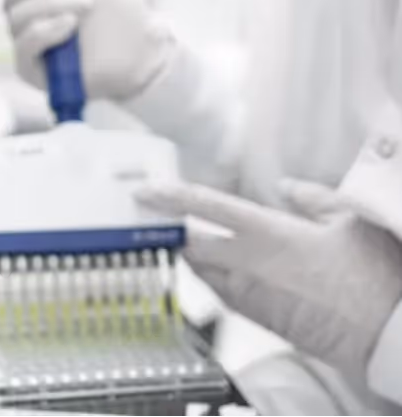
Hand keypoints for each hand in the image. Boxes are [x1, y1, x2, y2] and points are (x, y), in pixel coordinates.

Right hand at [3, 0, 174, 101]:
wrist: (142, 47)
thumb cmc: (117, 8)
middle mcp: (23, 14)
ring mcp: (24, 42)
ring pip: (16, 15)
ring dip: (54, 3)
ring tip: (86, 6)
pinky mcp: (30, 68)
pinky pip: (23, 44)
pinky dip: (46, 29)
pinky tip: (71, 25)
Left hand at [138, 180, 401, 381]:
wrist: (391, 334)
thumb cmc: (374, 276)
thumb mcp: (348, 221)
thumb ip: (313, 199)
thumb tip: (289, 187)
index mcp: (268, 233)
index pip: (206, 207)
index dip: (170, 197)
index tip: (144, 192)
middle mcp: (252, 265)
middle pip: (192, 248)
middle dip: (171, 234)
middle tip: (156, 220)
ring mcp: (255, 298)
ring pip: (206, 276)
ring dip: (193, 259)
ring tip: (185, 242)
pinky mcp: (264, 323)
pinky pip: (226, 298)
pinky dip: (215, 282)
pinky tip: (219, 273)